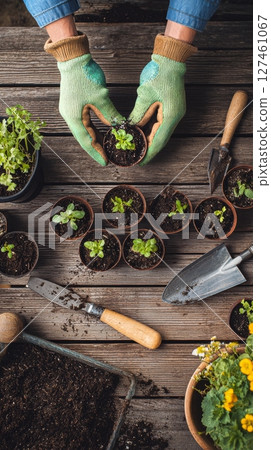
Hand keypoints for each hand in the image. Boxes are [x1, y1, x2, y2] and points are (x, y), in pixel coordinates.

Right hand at [45, 33, 122, 165]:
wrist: (74, 58)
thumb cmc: (86, 76)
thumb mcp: (101, 98)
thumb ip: (110, 115)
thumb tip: (120, 128)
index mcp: (74, 118)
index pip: (86, 141)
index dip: (96, 152)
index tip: (106, 162)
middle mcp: (70, 117)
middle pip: (84, 138)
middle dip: (96, 148)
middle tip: (109, 157)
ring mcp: (71, 111)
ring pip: (85, 131)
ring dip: (95, 139)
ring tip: (107, 148)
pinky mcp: (74, 106)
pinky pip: (85, 123)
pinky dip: (94, 130)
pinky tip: (102, 134)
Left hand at [129, 34, 196, 164]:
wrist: (171, 58)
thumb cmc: (158, 74)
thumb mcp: (144, 96)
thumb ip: (138, 115)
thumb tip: (132, 128)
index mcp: (171, 116)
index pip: (159, 141)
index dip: (149, 153)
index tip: (141, 162)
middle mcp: (175, 117)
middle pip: (161, 139)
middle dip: (149, 149)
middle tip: (137, 158)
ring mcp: (174, 112)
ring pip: (160, 132)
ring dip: (150, 140)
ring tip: (138, 149)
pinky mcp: (171, 107)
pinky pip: (160, 124)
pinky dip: (151, 130)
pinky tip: (142, 134)